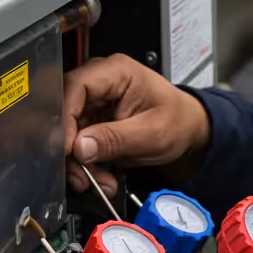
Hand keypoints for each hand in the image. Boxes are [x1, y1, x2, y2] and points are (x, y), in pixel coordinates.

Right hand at [62, 54, 210, 195]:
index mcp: (116, 71)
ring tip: (99, 181)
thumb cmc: (178, 121)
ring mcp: (94, 102)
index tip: (67, 148)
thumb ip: (116, 139)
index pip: (75, 87)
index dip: (65, 118)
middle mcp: (100, 82)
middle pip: (66, 112)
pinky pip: (77, 144)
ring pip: (68, 133)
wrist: (187, 132)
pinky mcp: (92, 121)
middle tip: (81, 174)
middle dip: (71, 148)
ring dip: (79, 162)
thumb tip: (80, 147)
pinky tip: (100, 176)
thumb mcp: (152, 133)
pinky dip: (86, 164)